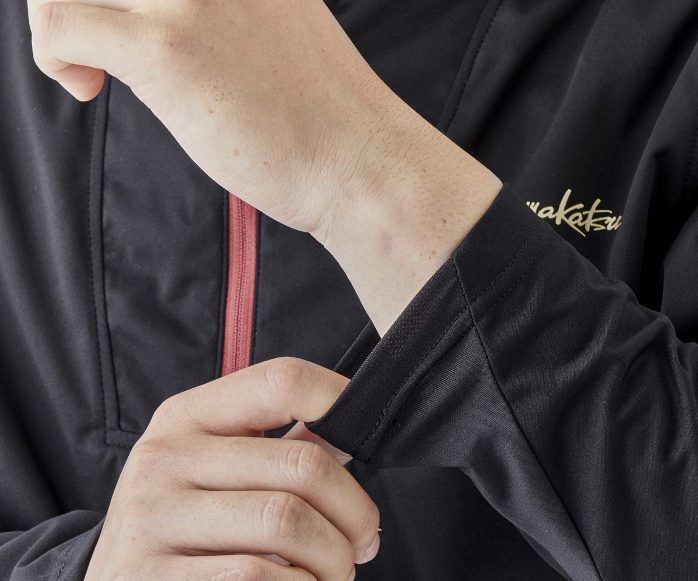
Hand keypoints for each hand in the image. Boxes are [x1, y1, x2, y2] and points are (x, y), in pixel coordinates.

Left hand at [29, 0, 501, 333]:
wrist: (363, 165)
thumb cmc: (326, 121)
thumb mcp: (279, 25)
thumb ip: (226, 7)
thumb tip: (167, 19)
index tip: (125, 18)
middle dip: (88, 1)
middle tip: (100, 41)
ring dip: (61, 16)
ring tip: (93, 65)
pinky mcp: (166, 49)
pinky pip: (59, 21)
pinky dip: (53, 54)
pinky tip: (87, 86)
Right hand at [79, 358, 379, 580]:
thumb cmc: (191, 544)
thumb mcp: (226, 481)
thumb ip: (286, 450)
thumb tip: (357, 426)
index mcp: (188, 418)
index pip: (282, 382)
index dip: (343, 403)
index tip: (369, 442)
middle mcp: (162, 458)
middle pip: (304, 465)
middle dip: (355, 513)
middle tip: (362, 545)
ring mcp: (146, 520)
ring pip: (286, 522)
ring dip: (334, 558)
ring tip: (337, 574)